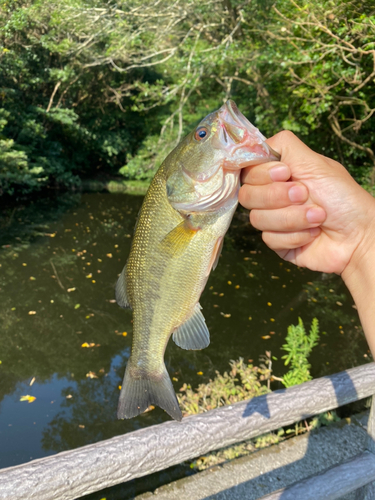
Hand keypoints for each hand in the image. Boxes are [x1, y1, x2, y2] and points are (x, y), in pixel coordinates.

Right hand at [238, 130, 374, 275]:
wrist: (358, 234)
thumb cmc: (343, 197)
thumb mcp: (315, 163)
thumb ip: (284, 146)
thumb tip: (253, 142)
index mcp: (278, 175)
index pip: (248, 171)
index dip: (262, 174)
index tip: (285, 173)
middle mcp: (272, 196)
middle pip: (247, 195)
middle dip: (278, 196)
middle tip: (305, 194)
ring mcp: (273, 220)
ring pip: (257, 219)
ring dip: (292, 218)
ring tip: (317, 216)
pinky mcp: (277, 243)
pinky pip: (269, 239)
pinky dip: (295, 235)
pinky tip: (312, 234)